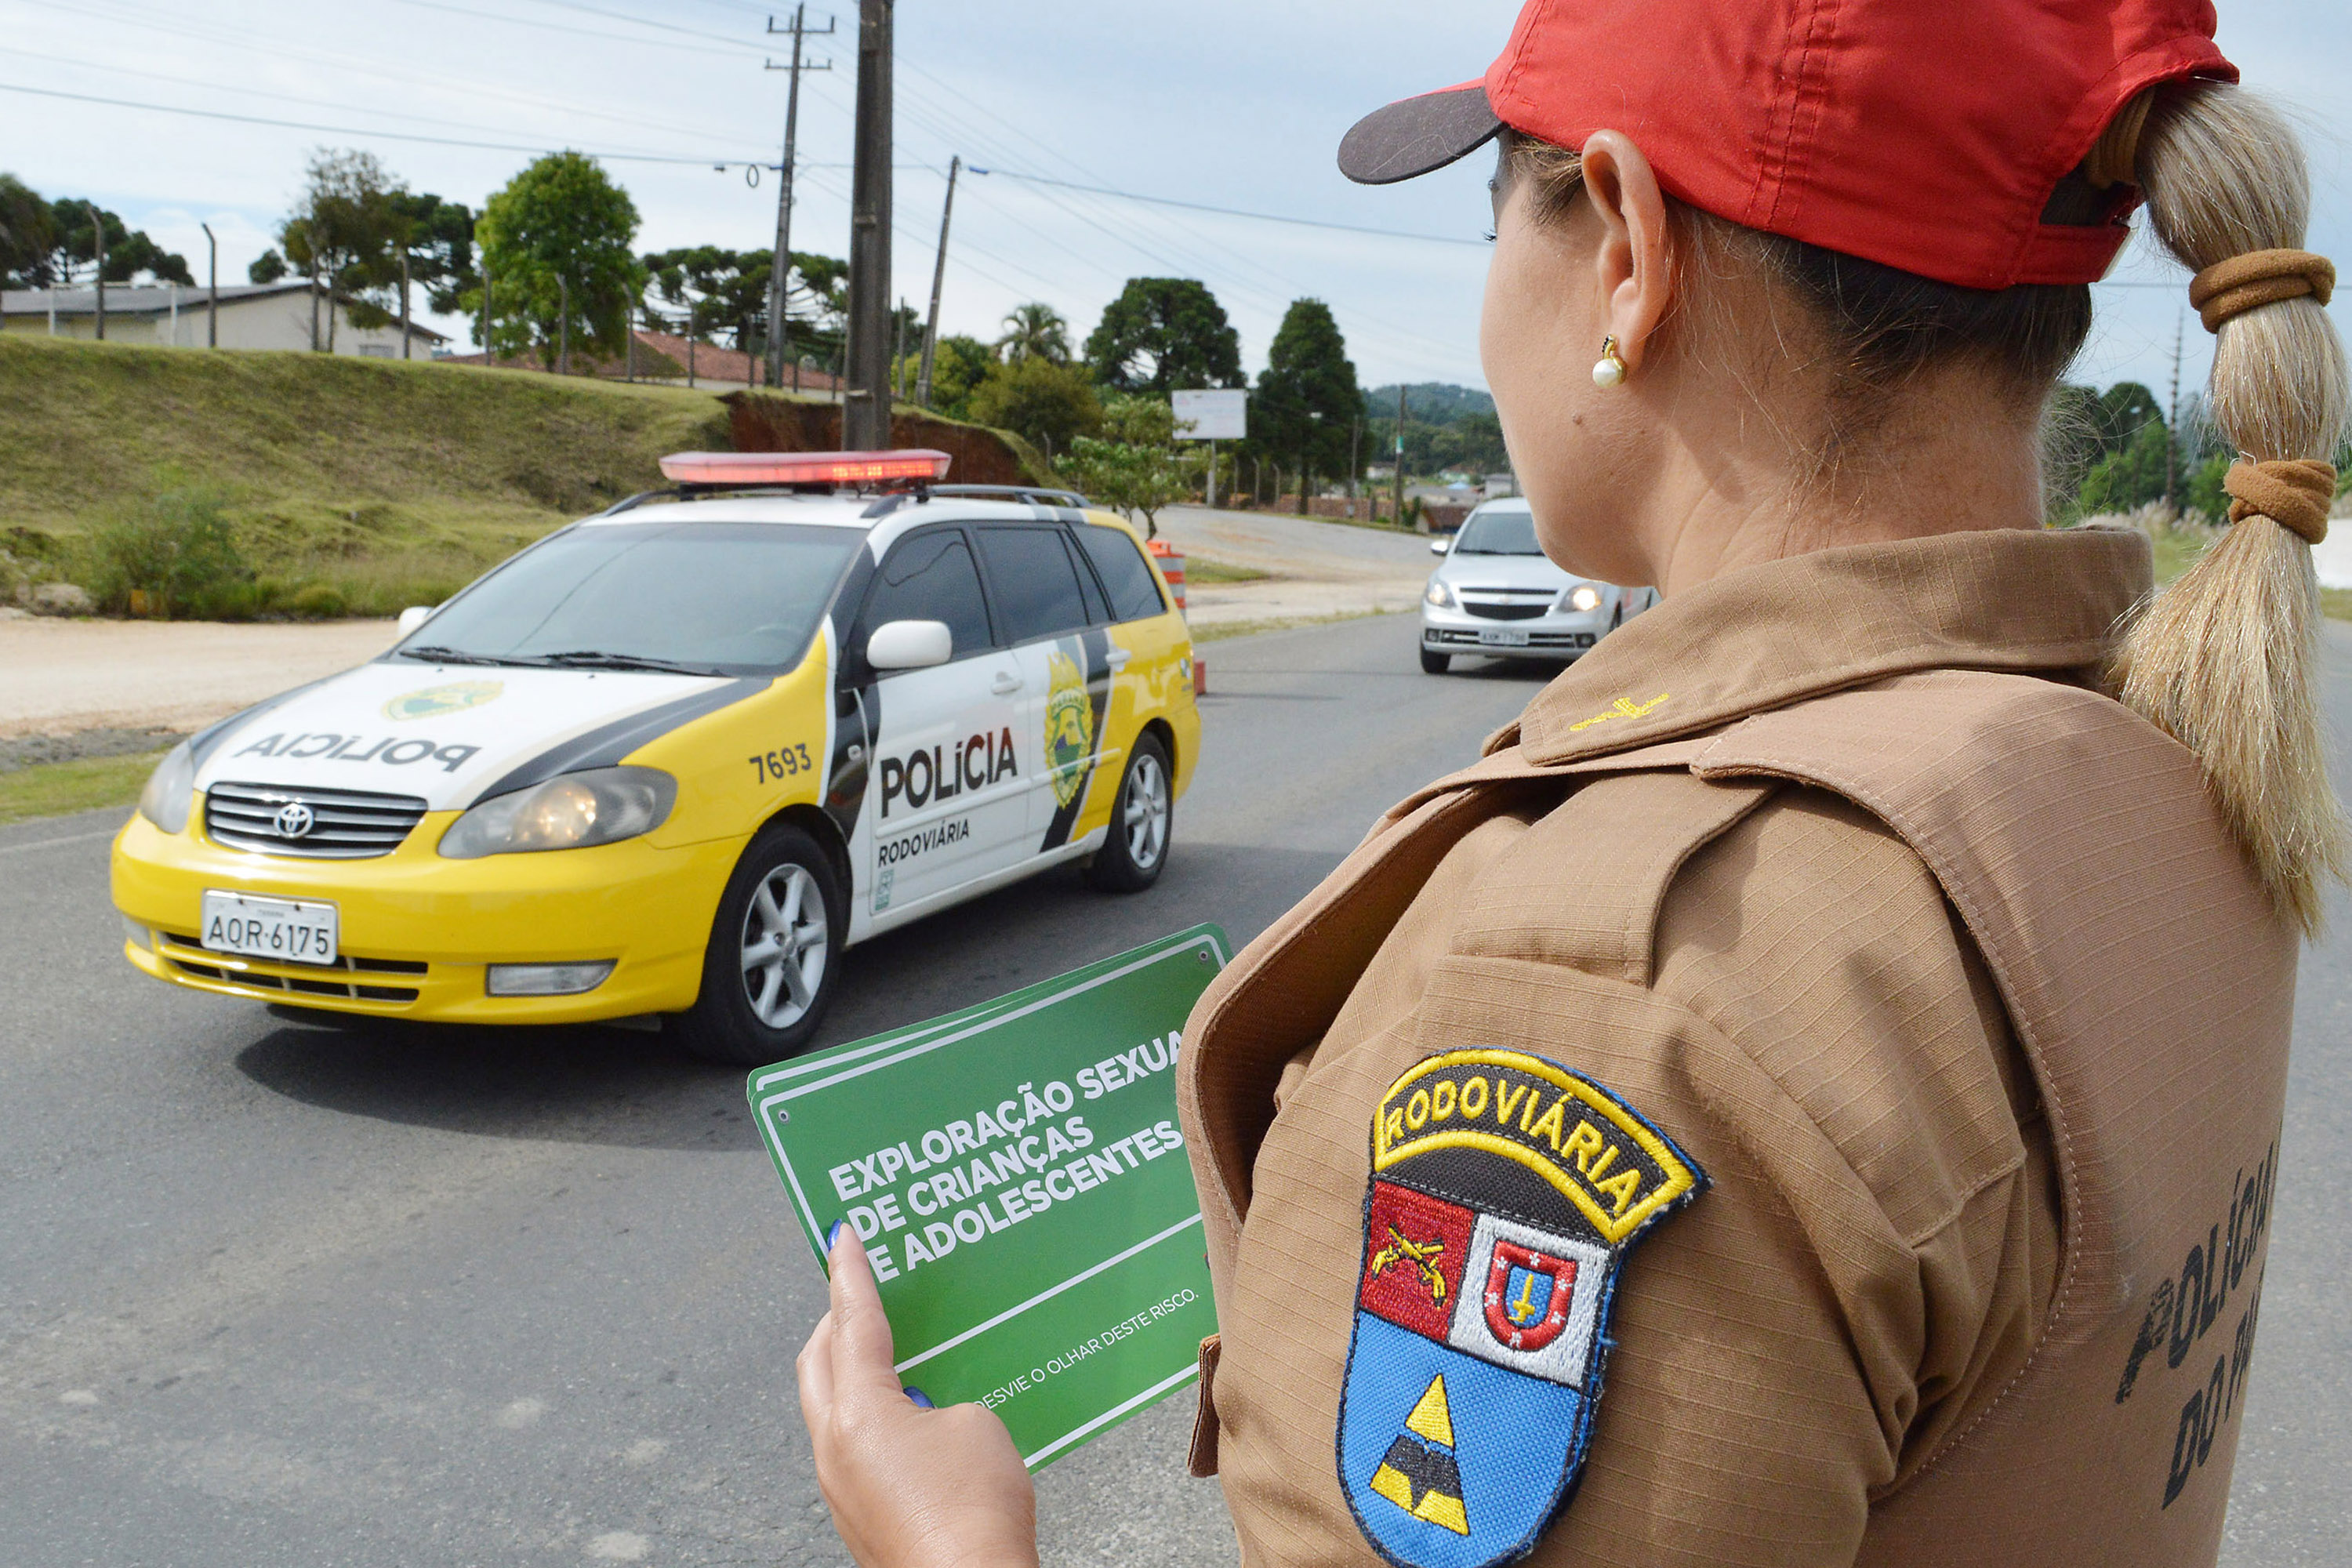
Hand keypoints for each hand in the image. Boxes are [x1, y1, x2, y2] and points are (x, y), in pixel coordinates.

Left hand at [797, 1223, 1038, 1567]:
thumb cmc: (975, 1512)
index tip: (841, 1235)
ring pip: (832, 1407)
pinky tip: (915, 1415)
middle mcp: (835, 1449)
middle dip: (837, 1319)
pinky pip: (856, 1446)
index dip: (850, 1273)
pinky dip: (875, 1415)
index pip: (852, 1322)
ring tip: (892, 1347)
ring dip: (856, 1371)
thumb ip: (945, 1399)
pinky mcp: (861, 1515)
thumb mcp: (977, 1424)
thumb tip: (930, 1414)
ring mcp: (842, 1487)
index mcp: (859, 1413)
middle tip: (861, 1288)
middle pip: (819, 1362)